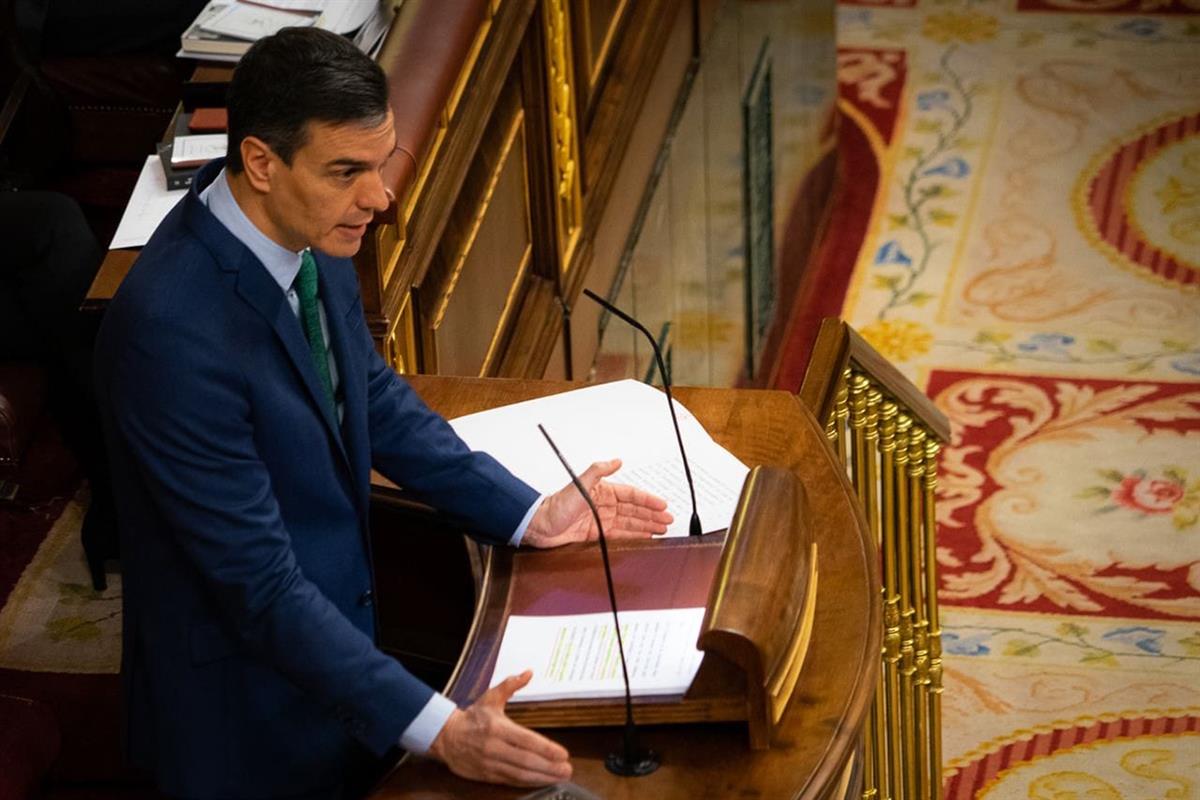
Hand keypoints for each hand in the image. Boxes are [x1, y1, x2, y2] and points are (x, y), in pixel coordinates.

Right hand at [428, 671, 571, 786]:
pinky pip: (511, 781)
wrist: (446, 738)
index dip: (546, 749)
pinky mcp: (487, 775)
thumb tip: (528, 673)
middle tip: (567, 769)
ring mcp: (490, 764)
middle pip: (526, 760)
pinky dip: (528, 783)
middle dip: (549, 766)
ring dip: (542, 777)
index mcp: (497, 728)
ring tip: (560, 776)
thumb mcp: (490, 698)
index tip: (563, 753)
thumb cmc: (473, 717)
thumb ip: (510, 685)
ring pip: (520, 774)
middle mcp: (494, 747)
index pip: (526, 740)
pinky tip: (542, 781)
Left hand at [522, 458, 672, 548]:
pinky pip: (620, 534)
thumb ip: (598, 471)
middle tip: (668, 520)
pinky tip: (644, 537)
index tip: (662, 505)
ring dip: (646, 525)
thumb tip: (616, 460)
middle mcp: (604, 505)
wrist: (540, 525)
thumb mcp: (579, 484)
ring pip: (630, 522)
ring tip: (662, 529)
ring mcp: (601, 519)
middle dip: (652, 515)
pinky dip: (634, 535)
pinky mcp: (596, 533)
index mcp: (603, 491)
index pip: (632, 495)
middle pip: (634, 510)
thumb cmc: (556, 505)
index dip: (648, 500)